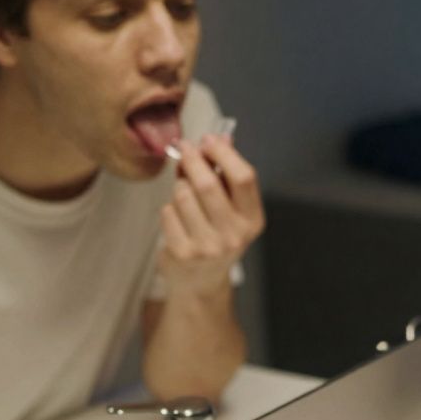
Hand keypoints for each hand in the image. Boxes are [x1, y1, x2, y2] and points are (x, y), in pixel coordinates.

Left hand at [158, 133, 264, 295]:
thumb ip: (227, 174)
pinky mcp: (183, 252)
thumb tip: (221, 138)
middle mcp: (235, 234)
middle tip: (185, 148)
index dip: (224, 153)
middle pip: (209, 184)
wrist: (201, 281)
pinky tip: (177, 218)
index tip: (209, 140)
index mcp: (253, 219)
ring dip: (179, 186)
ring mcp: (209, 246)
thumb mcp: (232, 209)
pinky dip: (168, 209)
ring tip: (184, 194)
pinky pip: (168, 213)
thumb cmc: (216, 236)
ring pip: (183, 195)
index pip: (244, 178)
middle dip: (193, 160)